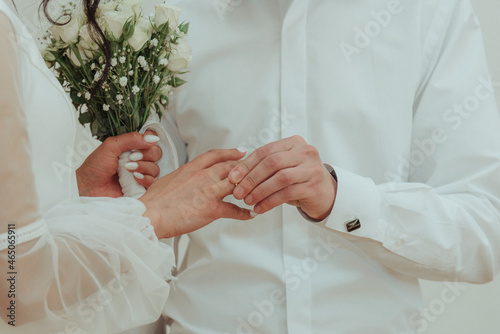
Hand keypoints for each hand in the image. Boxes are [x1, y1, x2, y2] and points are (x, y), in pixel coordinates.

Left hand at [76, 131, 161, 196]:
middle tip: (132, 158)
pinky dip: (146, 179)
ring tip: (128, 170)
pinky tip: (135, 178)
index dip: (150, 140)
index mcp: (131, 148)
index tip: (141, 144)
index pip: (150, 139)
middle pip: (157, 153)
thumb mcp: (111, 147)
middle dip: (146, 154)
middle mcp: (138, 160)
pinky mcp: (142, 188)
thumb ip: (131, 139)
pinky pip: (154, 182)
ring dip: (144, 167)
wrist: (88, 189)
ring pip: (156, 168)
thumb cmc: (94, 168)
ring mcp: (141, 174)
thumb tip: (152, 138)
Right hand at [139, 149, 253, 238]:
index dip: (229, 153)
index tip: (240, 152)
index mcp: (190, 168)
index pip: (214, 155)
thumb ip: (178, 178)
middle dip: (244, 168)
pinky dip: (244, 213)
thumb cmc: (153, 202)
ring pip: (236, 184)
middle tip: (255, 169)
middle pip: (230, 167)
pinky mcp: (211, 209)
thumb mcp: (166, 180)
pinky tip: (250, 214)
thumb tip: (180, 180)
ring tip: (257, 190)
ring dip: (248, 188)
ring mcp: (208, 191)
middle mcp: (202, 176)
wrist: (149, 215)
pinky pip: (234, 210)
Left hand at [228, 135, 336, 219]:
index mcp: (294, 143)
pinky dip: (270, 202)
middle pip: (272, 163)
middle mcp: (305, 152)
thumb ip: (265, 166)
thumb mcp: (283, 167)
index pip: (265, 151)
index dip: (246, 164)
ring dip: (260, 191)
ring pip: (279, 178)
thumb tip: (236, 175)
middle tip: (238, 192)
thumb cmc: (300, 179)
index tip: (232, 177)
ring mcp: (312, 169)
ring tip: (247, 201)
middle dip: (251, 179)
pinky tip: (259, 208)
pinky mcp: (314, 186)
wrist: (326, 194)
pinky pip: (287, 194)